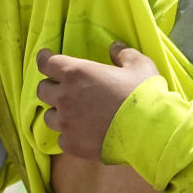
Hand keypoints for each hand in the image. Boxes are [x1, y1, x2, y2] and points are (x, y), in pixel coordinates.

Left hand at [36, 41, 158, 159]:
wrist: (149, 132)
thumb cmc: (143, 94)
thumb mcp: (138, 64)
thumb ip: (123, 53)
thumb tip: (115, 48)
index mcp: (76, 72)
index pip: (46, 63)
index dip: (45, 59)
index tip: (46, 58)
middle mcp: (65, 96)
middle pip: (42, 89)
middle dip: (52, 87)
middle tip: (65, 89)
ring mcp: (66, 123)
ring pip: (48, 116)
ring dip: (58, 113)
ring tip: (74, 114)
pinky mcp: (72, 144)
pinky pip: (61, 138)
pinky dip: (69, 134)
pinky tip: (84, 133)